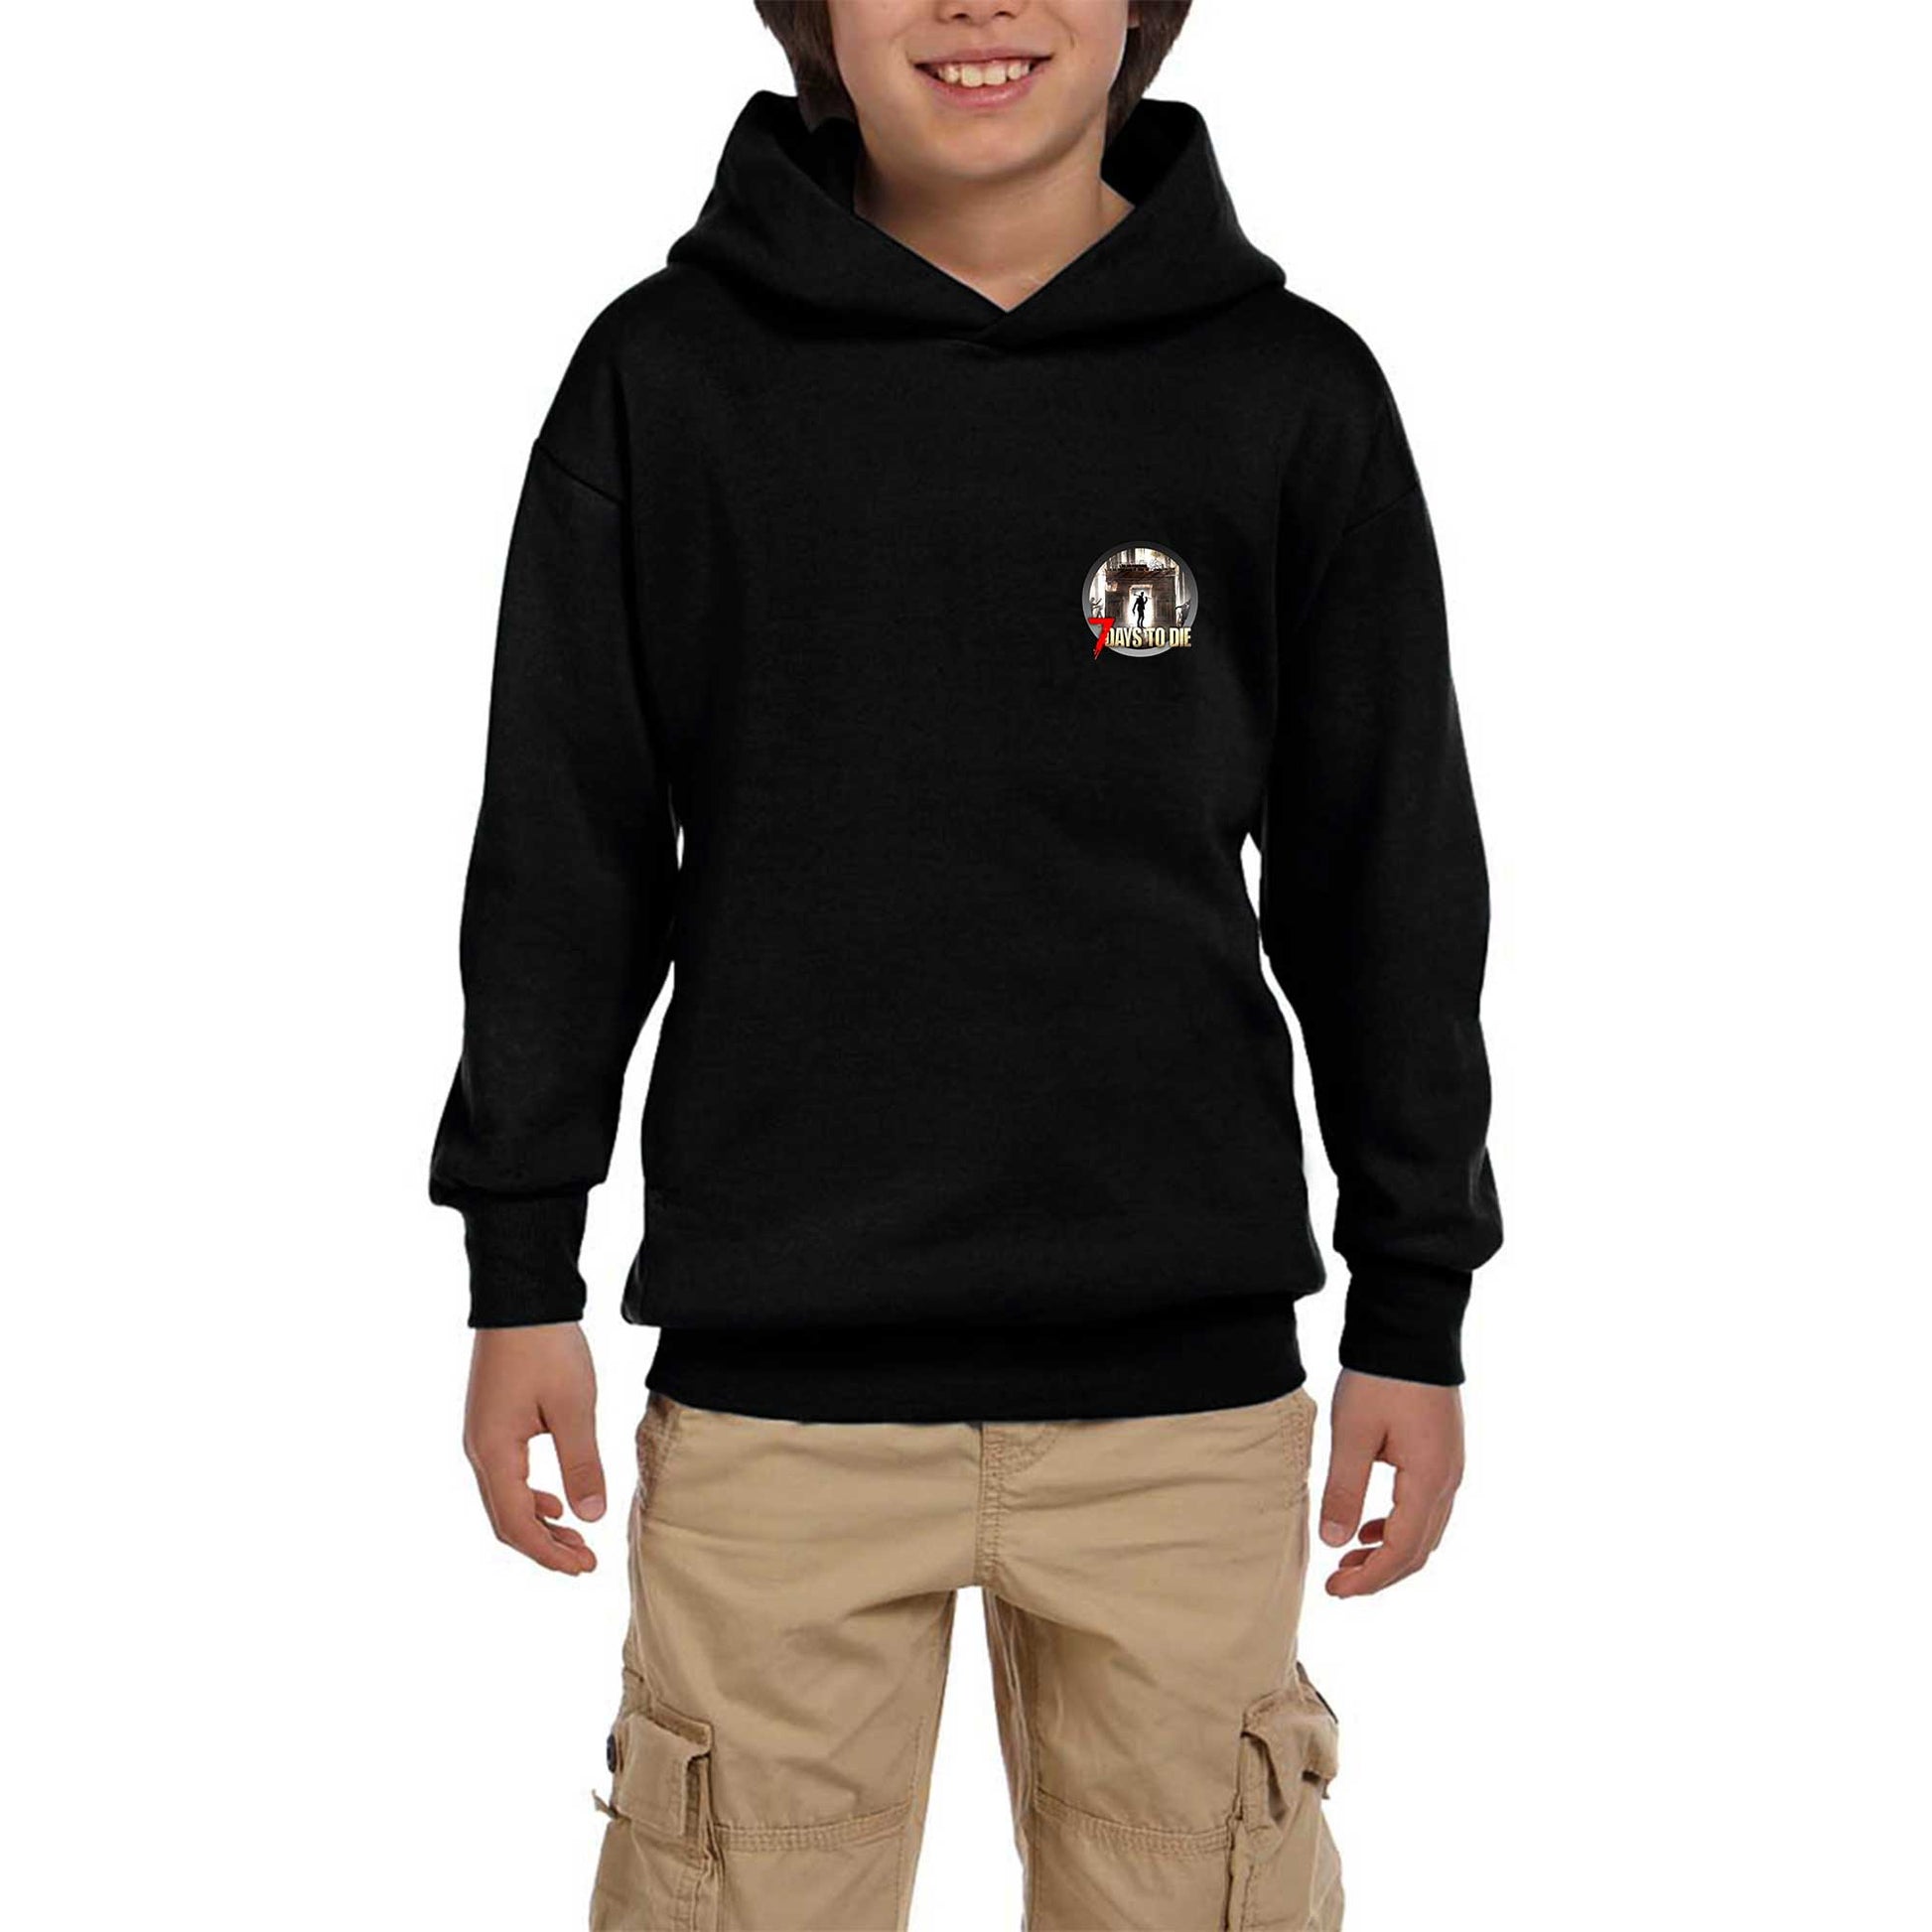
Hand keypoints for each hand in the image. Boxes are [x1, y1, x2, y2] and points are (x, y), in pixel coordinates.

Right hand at [463, 1322, 605, 1574]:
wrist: (521, 1298)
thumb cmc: (548, 1347)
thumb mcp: (574, 1407)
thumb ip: (582, 1463)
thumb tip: (591, 1516)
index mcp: (494, 1452)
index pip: (517, 1523)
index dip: (550, 1553)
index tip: (585, 1568)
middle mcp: (479, 1450)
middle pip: (506, 1519)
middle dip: (545, 1546)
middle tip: (586, 1563)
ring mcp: (483, 1436)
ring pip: (505, 1499)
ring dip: (540, 1523)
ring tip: (577, 1539)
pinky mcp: (492, 1423)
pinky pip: (506, 1476)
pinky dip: (531, 1497)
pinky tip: (557, 1501)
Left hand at [1318, 1369, 1463, 1596]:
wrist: (1412, 1331)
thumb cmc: (1381, 1378)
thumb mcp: (1353, 1434)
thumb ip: (1344, 1490)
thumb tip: (1334, 1543)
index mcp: (1428, 1480)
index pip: (1401, 1551)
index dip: (1369, 1578)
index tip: (1335, 1590)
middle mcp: (1448, 1481)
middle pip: (1418, 1550)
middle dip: (1379, 1574)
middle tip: (1338, 1586)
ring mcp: (1450, 1469)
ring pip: (1424, 1533)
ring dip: (1388, 1554)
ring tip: (1348, 1561)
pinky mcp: (1442, 1456)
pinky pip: (1425, 1509)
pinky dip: (1398, 1528)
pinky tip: (1369, 1528)